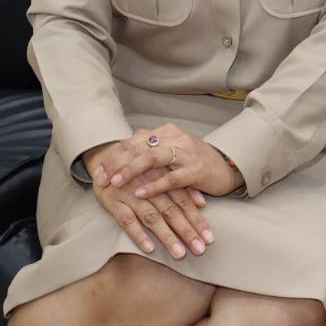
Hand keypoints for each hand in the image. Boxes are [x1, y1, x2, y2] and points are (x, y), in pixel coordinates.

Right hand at [83, 145, 213, 258]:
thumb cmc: (138, 169)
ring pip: (151, 217)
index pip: (183, 201)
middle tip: (200, 250)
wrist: (104, 157)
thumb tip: (203, 203)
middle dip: (187, 231)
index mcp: (162, 177)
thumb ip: (181, 187)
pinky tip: (149, 248)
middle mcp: (148, 186)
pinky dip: (137, 234)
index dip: (197, 219)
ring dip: (166, 236)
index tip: (209, 238)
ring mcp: (129, 194)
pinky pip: (125, 219)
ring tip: (179, 253)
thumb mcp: (160, 172)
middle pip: (171, 210)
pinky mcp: (112, 201)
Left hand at [92, 125, 243, 197]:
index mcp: (165, 132)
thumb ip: (150, 150)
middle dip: (116, 164)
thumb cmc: (194, 161)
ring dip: (131, 171)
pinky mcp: (195, 170)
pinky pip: (170, 178)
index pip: (132, 141)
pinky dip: (153, 186)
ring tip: (116, 182)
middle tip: (101, 178)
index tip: (97, 171)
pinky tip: (140, 193)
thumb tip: (121, 156)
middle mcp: (174, 138)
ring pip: (151, 158)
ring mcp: (185, 153)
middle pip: (138, 147)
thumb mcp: (171, 151)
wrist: (227, 166)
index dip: (113, 156)